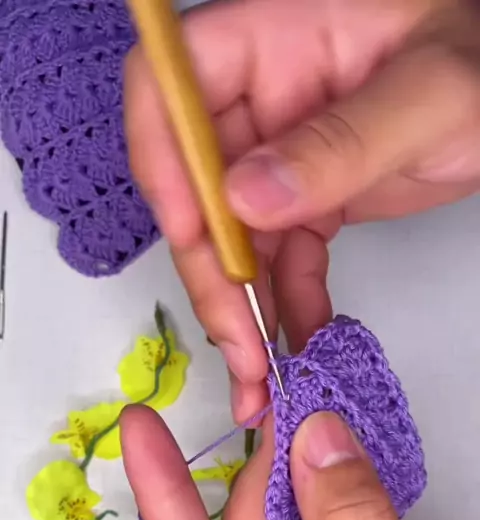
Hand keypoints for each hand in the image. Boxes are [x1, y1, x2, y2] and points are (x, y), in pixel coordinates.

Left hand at [121, 403, 479, 519]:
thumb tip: (312, 434)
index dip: (161, 491)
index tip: (138, 424)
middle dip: (265, 466)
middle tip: (290, 399)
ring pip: (285, 507)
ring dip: (301, 462)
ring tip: (317, 408)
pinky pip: (325, 506)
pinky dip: (332, 472)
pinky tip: (336, 436)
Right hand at [123, 0, 479, 421]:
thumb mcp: (426, 98)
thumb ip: (339, 144)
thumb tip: (244, 197)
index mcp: (273, 39)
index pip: (172, 86)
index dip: (163, 159)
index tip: (192, 232)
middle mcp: (260, 100)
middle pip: (195, 187)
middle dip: (211, 273)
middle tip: (237, 342)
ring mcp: (279, 155)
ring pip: (232, 239)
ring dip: (242, 311)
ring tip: (258, 375)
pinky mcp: (304, 199)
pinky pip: (280, 258)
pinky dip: (287, 305)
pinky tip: (301, 342)